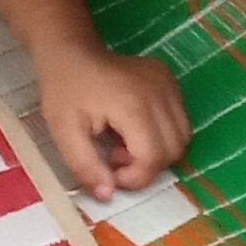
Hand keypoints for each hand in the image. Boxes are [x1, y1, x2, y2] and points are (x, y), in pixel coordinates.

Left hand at [36, 42, 190, 195]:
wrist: (70, 51)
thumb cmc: (63, 90)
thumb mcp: (64, 132)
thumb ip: (86, 166)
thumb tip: (108, 195)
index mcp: (132, 104)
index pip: (153, 157)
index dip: (135, 176)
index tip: (110, 172)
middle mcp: (159, 92)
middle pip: (173, 150)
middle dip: (146, 166)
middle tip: (114, 157)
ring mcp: (168, 84)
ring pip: (182, 138)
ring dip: (156, 152)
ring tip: (124, 143)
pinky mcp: (170, 81)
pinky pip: (179, 122)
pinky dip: (161, 135)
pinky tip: (134, 129)